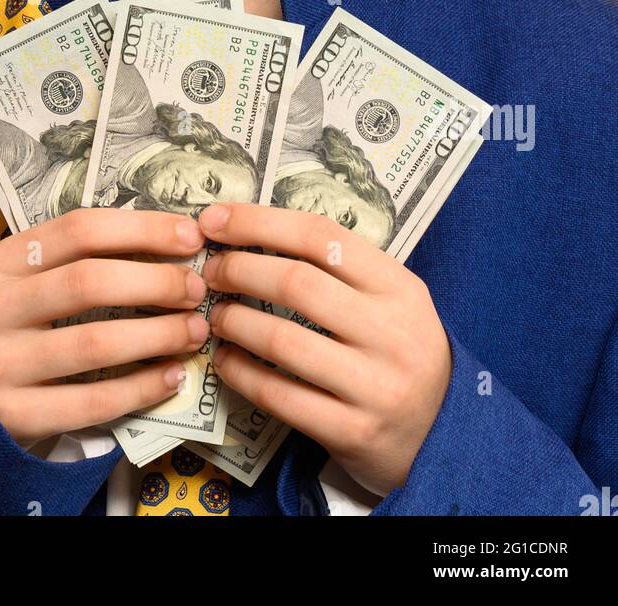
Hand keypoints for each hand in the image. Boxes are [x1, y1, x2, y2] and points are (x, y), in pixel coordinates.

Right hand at [0, 208, 208, 448]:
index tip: (189, 236)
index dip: (141, 229)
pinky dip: (141, 387)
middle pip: (89, 282)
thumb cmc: (1, 328)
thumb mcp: (16, 282)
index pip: (78, 230)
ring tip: (194, 329)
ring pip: (94, 344)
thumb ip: (73, 261)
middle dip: (156, 282)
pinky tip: (172, 375)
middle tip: (196, 288)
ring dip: (158, 334)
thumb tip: (165, 244)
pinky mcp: (11, 417)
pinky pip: (92, 403)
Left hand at [198, 203, 451, 498]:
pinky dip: (241, 373)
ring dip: (235, 321)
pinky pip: (280, 396)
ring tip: (216, 315)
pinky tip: (225, 360)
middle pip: (296, 283)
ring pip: (282, 340)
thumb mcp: (392, 300)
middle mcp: (390, 332)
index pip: (320, 236)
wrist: (446, 436)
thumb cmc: (401, 352)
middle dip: (239, 270)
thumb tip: (255, 233)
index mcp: (399, 286)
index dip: (259, 222)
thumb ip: (340, 270)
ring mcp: (374, 385)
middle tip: (211, 271)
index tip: (215, 220)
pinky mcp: (353, 432)